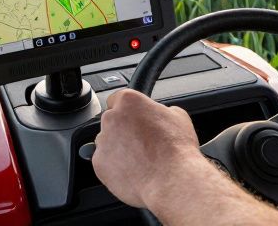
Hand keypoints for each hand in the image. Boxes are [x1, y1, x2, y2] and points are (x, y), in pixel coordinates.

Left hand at [93, 88, 206, 208]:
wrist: (171, 179)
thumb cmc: (176, 149)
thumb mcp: (178, 116)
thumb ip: (161, 110)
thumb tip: (160, 114)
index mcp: (129, 102)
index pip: (118, 98)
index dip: (129, 110)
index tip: (134, 118)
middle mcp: (112, 119)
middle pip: (112, 120)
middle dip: (123, 129)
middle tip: (141, 141)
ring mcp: (103, 142)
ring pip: (107, 142)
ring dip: (118, 147)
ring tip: (139, 158)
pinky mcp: (99, 164)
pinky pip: (104, 162)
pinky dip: (115, 166)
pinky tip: (133, 170)